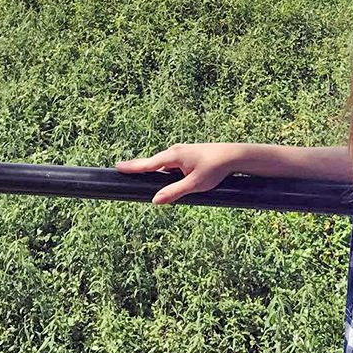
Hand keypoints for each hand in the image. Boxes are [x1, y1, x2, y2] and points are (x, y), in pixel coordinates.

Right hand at [115, 143, 245, 204]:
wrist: (233, 156)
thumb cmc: (215, 169)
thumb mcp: (194, 184)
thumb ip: (174, 192)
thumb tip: (155, 200)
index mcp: (173, 156)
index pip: (148, 164)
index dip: (133, 167)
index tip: (118, 167)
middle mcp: (175, 151)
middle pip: (153, 162)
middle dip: (139, 167)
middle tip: (121, 169)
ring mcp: (182, 152)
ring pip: (163, 164)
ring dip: (152, 169)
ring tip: (137, 173)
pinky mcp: (188, 155)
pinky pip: (170, 164)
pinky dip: (163, 170)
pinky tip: (162, 177)